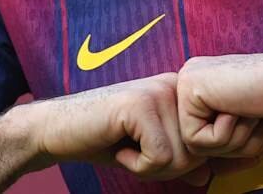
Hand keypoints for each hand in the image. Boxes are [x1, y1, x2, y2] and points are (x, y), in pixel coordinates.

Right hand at [21, 73, 214, 184]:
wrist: (57, 129)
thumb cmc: (102, 138)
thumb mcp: (146, 151)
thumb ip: (177, 159)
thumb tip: (206, 176)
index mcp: (179, 93)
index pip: (205, 145)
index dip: (177, 163)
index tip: (145, 150)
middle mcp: (174, 86)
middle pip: (197, 154)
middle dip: (163, 167)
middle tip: (132, 150)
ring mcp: (158, 92)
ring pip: (181, 158)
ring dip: (148, 166)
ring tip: (124, 144)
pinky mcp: (140, 105)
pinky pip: (159, 157)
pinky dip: (136, 164)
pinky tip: (117, 144)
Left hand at [175, 50, 262, 161]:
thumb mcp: (260, 134)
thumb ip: (235, 147)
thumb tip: (214, 171)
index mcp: (210, 87)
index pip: (207, 138)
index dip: (239, 143)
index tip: (262, 121)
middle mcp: (195, 79)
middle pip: (198, 143)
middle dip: (236, 145)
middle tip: (258, 119)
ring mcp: (189, 80)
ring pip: (194, 145)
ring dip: (233, 140)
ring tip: (252, 113)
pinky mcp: (190, 86)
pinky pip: (194, 140)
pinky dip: (225, 135)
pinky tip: (242, 108)